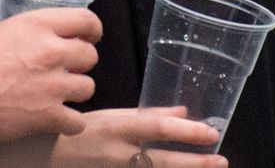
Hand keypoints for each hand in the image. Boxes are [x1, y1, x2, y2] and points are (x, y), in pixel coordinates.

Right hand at [0, 6, 101, 142]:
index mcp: (37, 26)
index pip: (84, 20)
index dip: (91, 29)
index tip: (89, 35)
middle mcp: (51, 52)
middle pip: (90, 55)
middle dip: (82, 63)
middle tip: (68, 68)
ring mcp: (53, 84)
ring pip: (88, 87)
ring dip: (77, 92)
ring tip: (62, 95)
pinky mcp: (49, 115)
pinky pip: (77, 121)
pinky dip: (70, 123)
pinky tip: (59, 121)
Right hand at [50, 108, 226, 167]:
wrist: (53, 155)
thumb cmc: (84, 131)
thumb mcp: (114, 115)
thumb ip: (148, 114)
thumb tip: (182, 111)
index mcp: (118, 127)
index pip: (157, 128)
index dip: (185, 131)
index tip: (209, 132)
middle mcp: (120, 153)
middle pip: (163, 161)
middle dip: (195, 163)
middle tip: (221, 160)